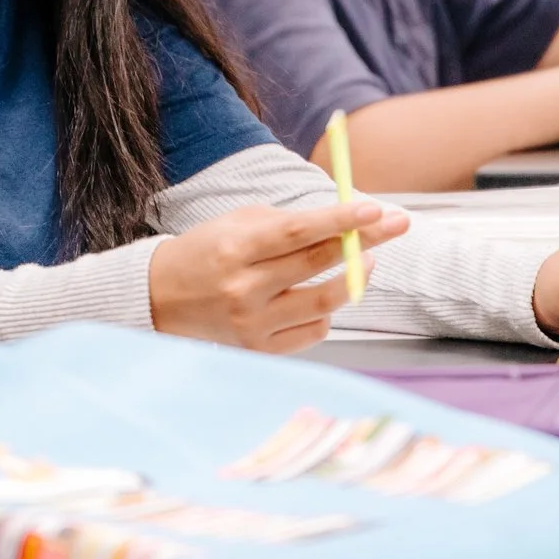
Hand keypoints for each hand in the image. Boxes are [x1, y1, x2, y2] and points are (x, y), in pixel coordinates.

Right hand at [149, 201, 407, 353]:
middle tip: (395, 225)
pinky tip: (326, 295)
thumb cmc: (210, 251)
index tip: (376, 209)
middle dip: (365, 241)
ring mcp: (253, 324)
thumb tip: (347, 221)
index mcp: (237, 248)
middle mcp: (245, 288)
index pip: (300, 231)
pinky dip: (328, 312)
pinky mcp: (260, 349)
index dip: (342, 220)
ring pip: (325, 303)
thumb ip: (289, 223)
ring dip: (355, 279)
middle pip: (318, 263)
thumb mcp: (238, 223)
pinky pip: (314, 331)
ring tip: (367, 262)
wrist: (163, 298)